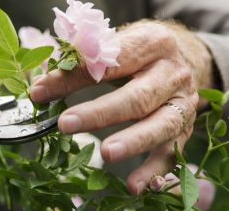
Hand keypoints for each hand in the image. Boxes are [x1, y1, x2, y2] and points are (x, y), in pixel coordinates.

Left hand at [30, 20, 213, 194]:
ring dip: (133, 142)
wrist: (187, 56)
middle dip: (100, 113)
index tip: (40, 91)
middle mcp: (172, 72)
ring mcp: (183, 102)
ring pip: (160, 125)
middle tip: (66, 124)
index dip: (74, 76)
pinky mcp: (186, 128)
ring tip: (106, 153)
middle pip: (137, 96)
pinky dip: (154, 171)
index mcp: (151, 43)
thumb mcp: (116, 44)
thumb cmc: (139, 50)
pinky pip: (172, 152)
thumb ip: (81, 61)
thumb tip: (41, 86)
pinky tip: (134, 186)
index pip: (110, 61)